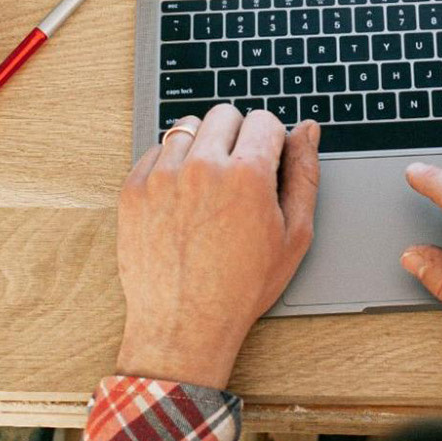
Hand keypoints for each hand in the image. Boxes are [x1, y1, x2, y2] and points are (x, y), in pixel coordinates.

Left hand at [115, 104, 319, 386]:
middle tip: (238, 173)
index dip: (270, 141)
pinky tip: (183, 197)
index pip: (264, 120)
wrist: (184, 326)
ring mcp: (163, 176)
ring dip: (202, 145)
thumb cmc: (241, 288)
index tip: (265, 163)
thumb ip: (304, 175)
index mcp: (247, 175)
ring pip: (188, 127)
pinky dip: (171, 163)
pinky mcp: (134, 189)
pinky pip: (156, 150)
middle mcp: (202, 167)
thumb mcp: (293, 236)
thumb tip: (307, 131)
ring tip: (208, 185)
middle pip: (225, 114)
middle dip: (237, 136)